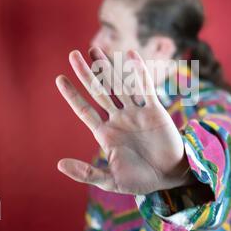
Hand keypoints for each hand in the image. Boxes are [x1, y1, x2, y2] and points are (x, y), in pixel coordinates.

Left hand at [55, 47, 194, 194]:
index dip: (72, 95)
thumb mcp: (111, 181)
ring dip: (107, 67)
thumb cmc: (140, 181)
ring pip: (119, 85)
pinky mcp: (154, 110)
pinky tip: (130, 55)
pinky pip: (145, 88)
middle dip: (86, 73)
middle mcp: (118, 119)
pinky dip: (138, 72)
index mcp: (106, 133)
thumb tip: (59, 164)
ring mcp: (136, 113)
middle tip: (73, 54)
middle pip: (99, 91)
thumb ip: (86, 173)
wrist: (170, 177)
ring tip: (94, 49)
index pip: (84, 109)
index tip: (59, 78)